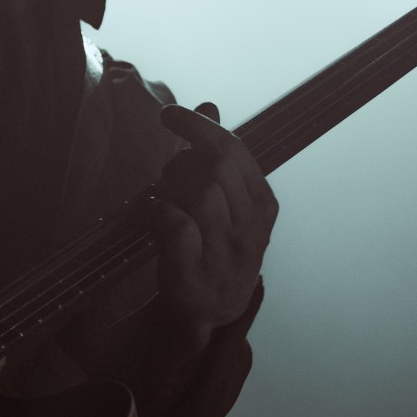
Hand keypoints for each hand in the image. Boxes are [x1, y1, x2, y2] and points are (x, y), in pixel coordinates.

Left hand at [153, 102, 278, 345]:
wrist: (205, 311)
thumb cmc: (212, 246)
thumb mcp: (226, 201)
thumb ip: (217, 156)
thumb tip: (209, 105)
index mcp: (263, 205)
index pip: (234, 149)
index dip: (198, 126)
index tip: (169, 114)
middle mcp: (252, 230)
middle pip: (215, 168)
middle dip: (181, 161)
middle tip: (166, 176)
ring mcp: (225, 255)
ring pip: (198, 194)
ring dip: (168, 188)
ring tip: (162, 200)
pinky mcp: (194, 276)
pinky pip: (177, 226)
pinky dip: (157, 211)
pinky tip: (153, 216)